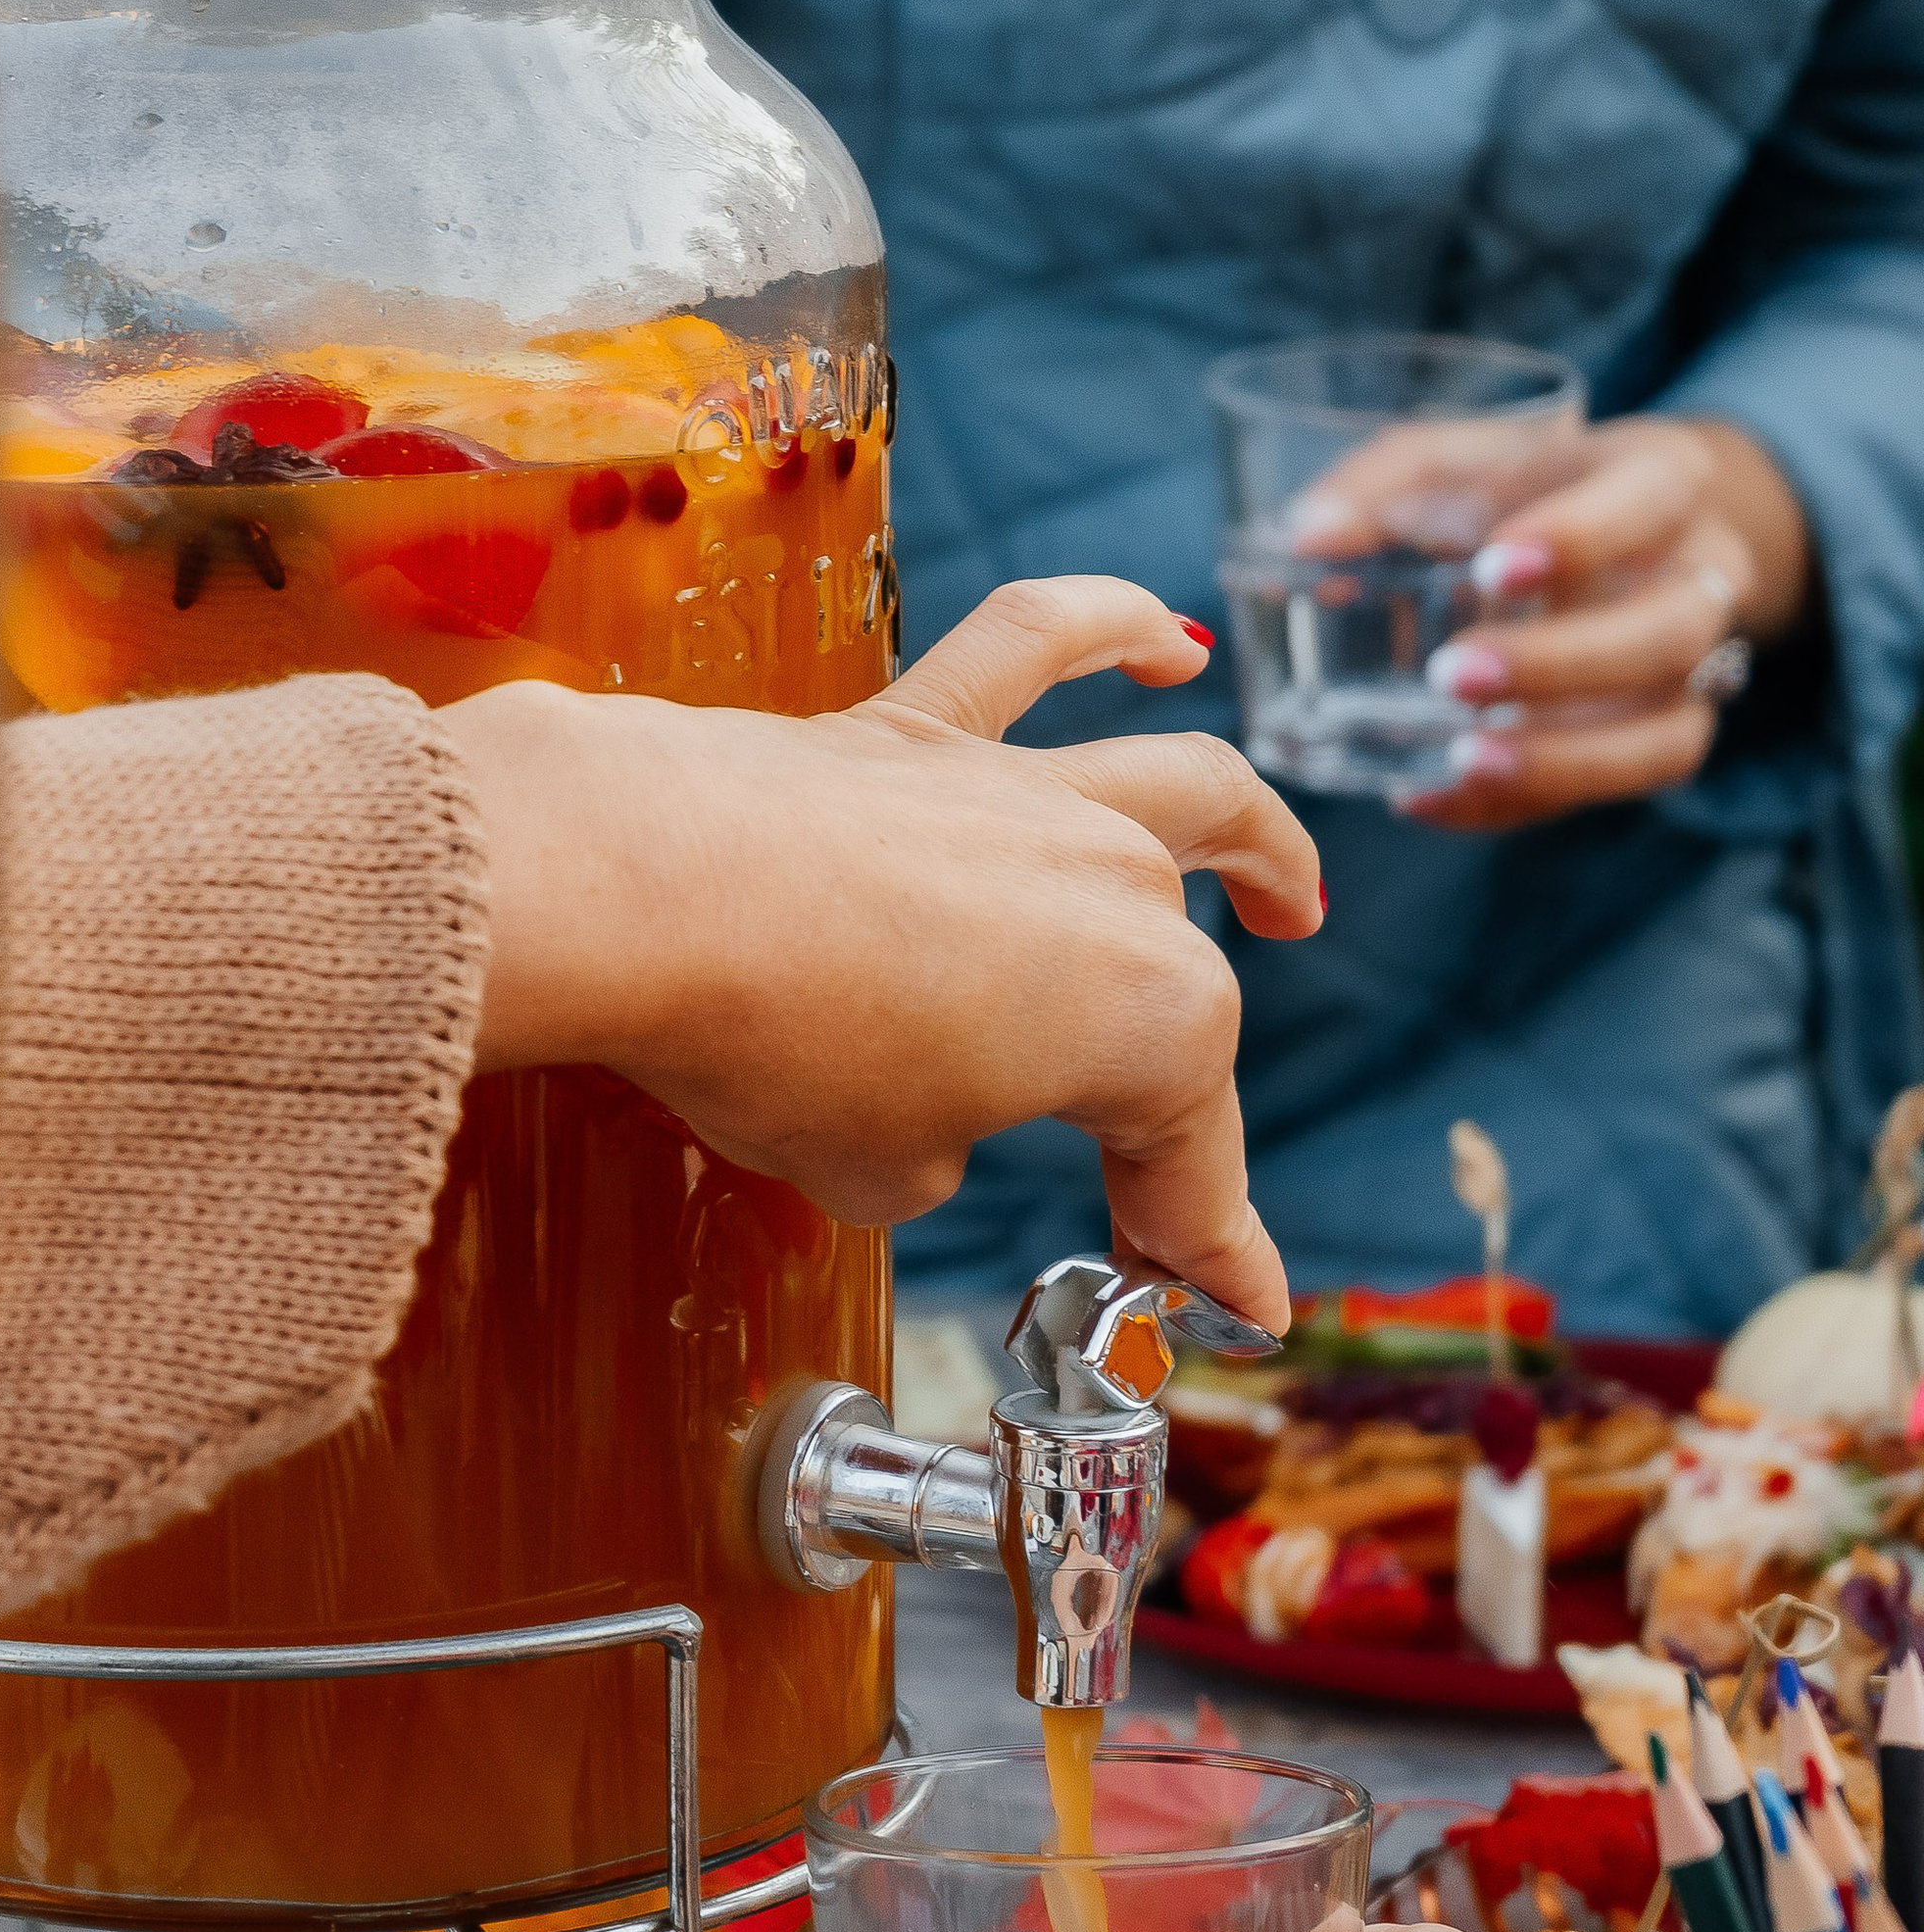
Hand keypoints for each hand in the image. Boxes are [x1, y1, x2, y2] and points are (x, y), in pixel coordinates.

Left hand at [447, 579, 1320, 1323]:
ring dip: (1255, 839)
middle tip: (1160, 1183)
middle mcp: (1118, 882)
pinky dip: (1114, 630)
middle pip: (1178, 999)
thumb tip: (926, 1111)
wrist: (646, 895)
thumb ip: (935, 1146)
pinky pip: (1040, 643)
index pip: (1187, 1156)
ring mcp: (1027, 790)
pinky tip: (1163, 645)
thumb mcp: (878, 1170)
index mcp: (1148, 1019)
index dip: (1206, 1243)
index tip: (1231, 1302)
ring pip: (1186, 790)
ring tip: (1285, 886)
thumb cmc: (771, 1045)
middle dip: (1178, 1108)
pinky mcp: (920, 724)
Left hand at [1297, 414, 1809, 832]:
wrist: (1626, 533)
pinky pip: (1618, 788)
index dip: (1580, 539)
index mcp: (1660, 478)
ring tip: (1459, 761)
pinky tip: (1433, 794)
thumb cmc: (1526, 486)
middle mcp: (1700, 577)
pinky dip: (1523, 803)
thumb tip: (1310, 534)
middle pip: (1668, 633)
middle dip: (1562, 664)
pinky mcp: (1665, 735)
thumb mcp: (1460, 455)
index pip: (1648, 502)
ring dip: (1563, 760)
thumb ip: (1384, 483)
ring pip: (1666, 732)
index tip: (1489, 567)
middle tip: (1451, 675)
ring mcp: (1696, 670)